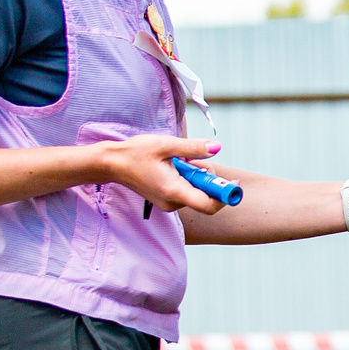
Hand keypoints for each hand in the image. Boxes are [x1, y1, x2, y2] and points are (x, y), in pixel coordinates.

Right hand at [81, 123, 228, 214]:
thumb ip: (193, 148)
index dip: (226, 196)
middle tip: (195, 160)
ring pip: (197, 193)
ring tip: (180, 160)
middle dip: (208, 178)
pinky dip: (188, 179)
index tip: (235, 182)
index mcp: (174, 191)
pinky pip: (187, 192)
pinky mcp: (167, 200)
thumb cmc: (136, 153)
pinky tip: (175, 167)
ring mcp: (169, 203)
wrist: (113, 163)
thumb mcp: (166, 145)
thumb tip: (217, 148)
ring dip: (197, 176)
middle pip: (206, 197)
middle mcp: (173, 202)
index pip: (209, 205)